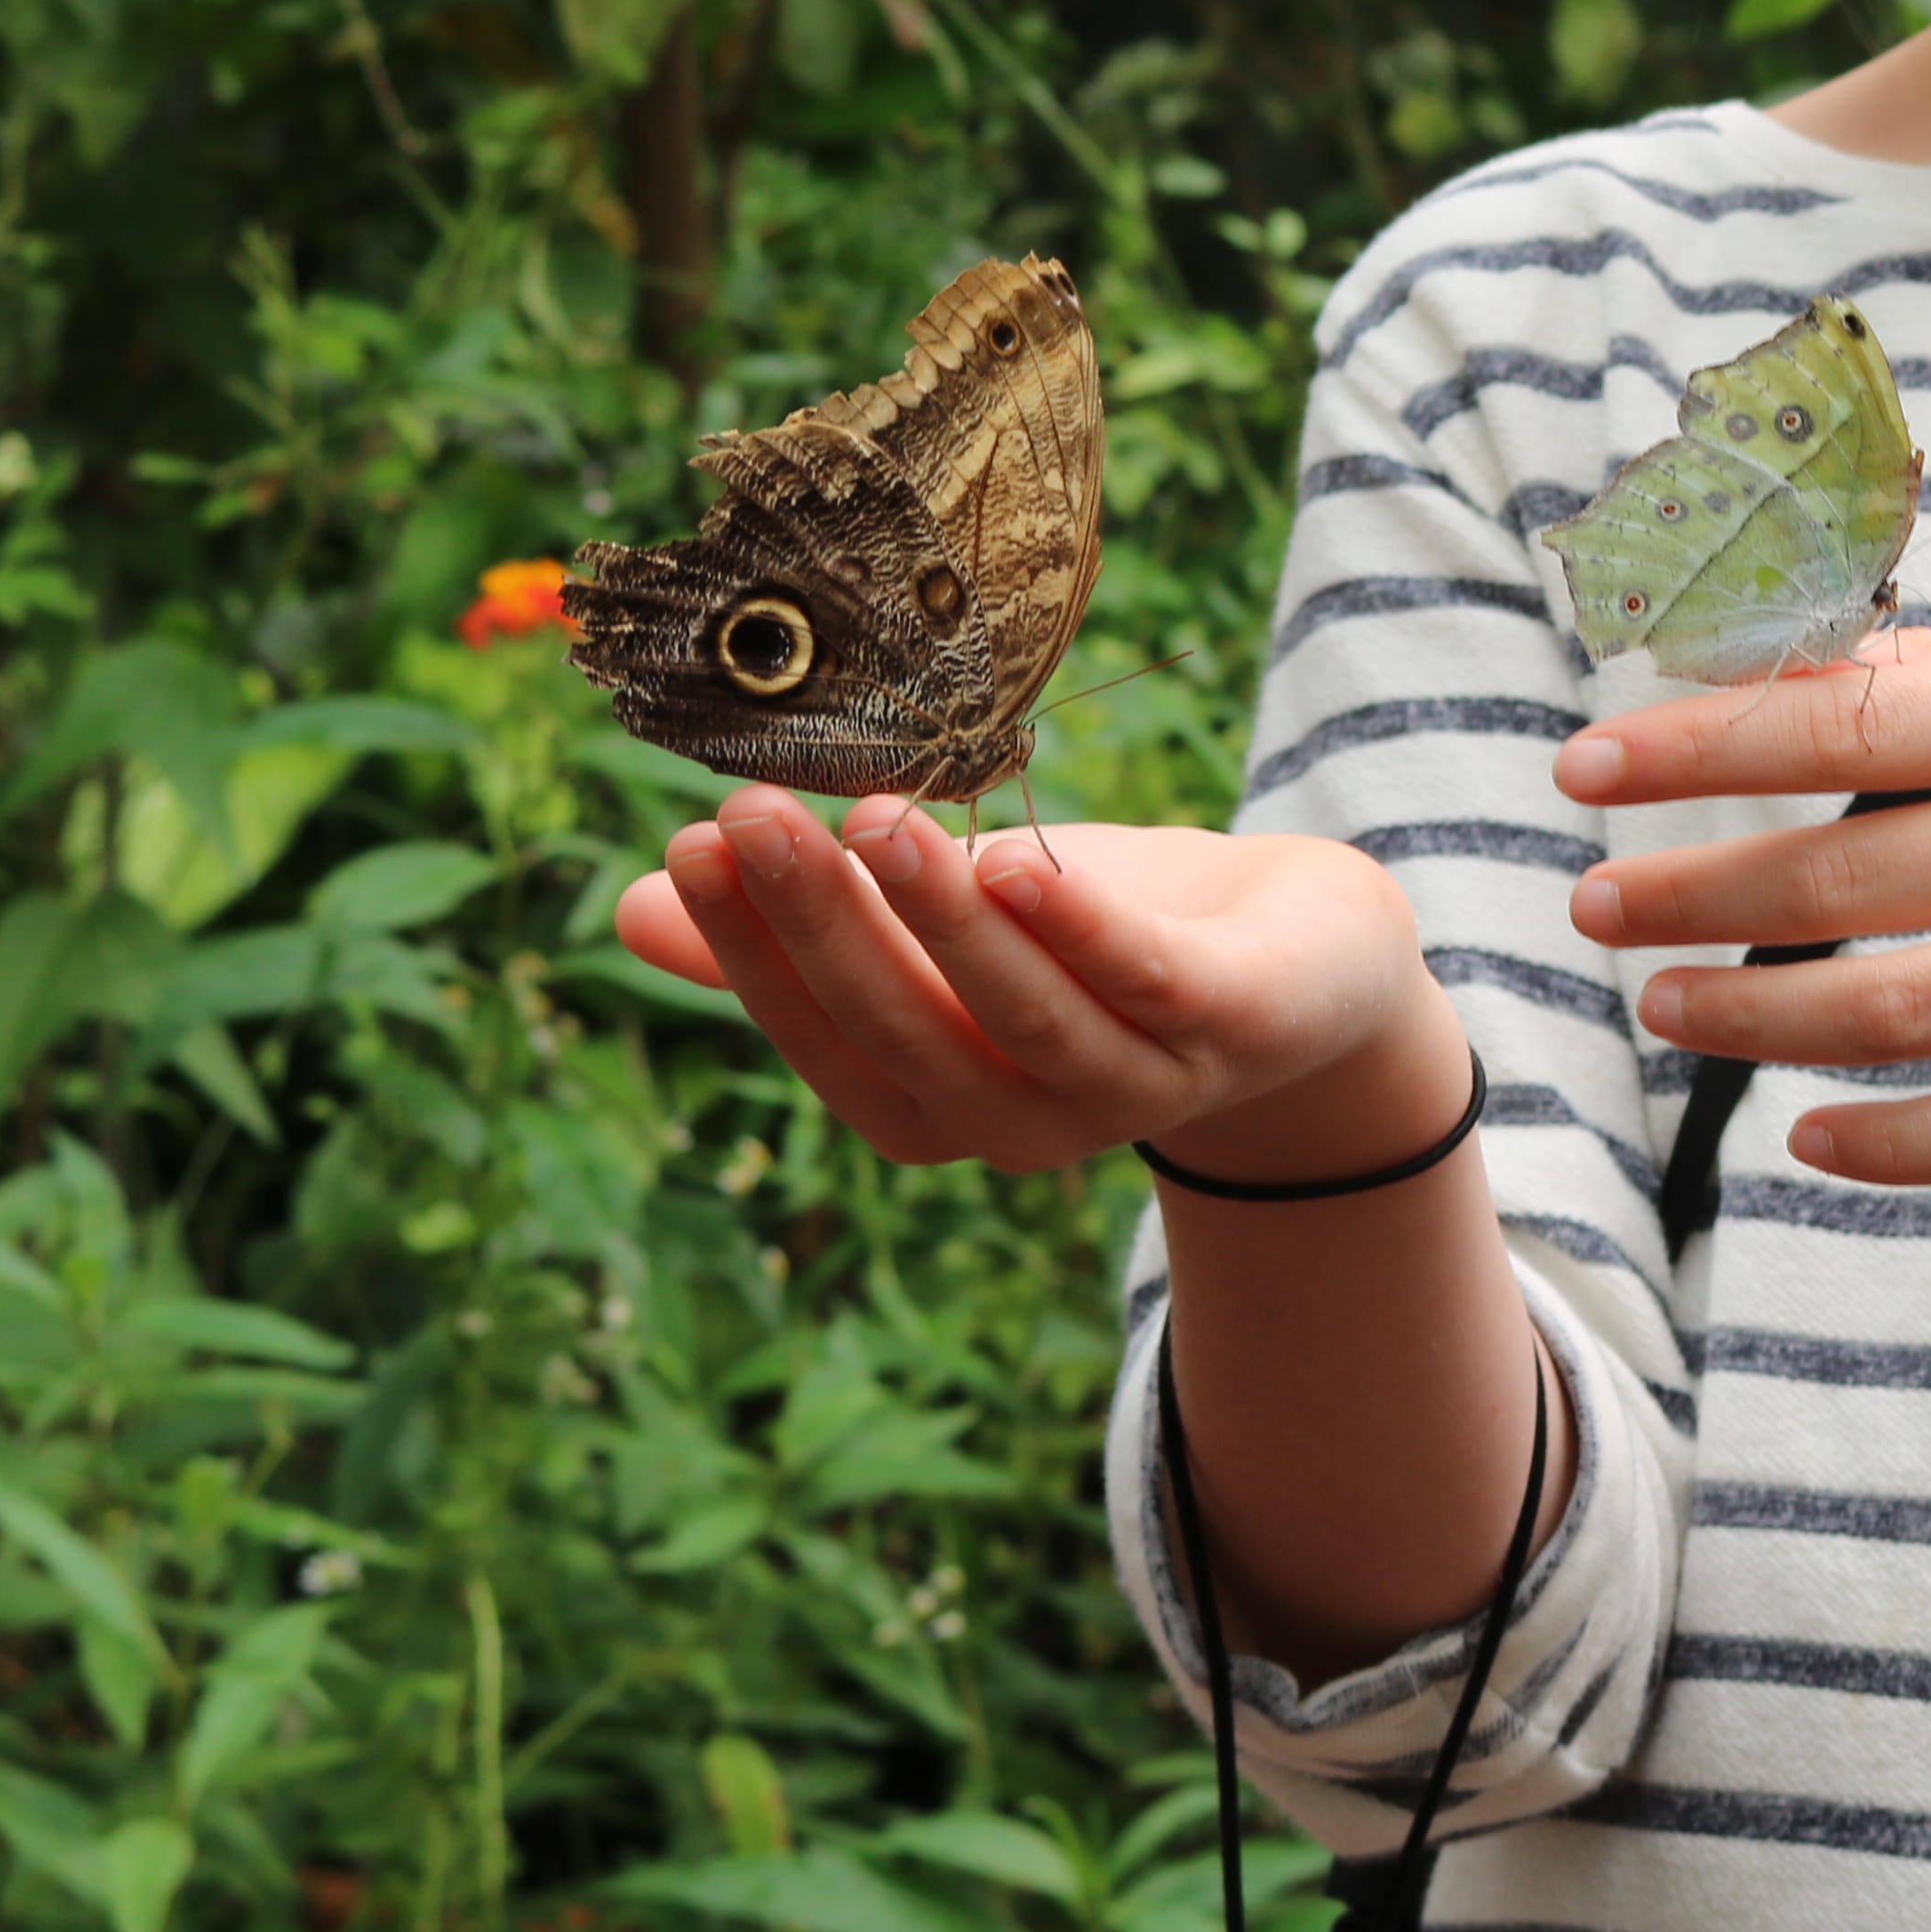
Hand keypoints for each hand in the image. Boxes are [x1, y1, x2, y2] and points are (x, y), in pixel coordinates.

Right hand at [617, 793, 1446, 1178]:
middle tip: (749, 812)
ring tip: (871, 821)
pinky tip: (1020, 860)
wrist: (1305, 959)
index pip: (820, 1034)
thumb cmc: (1094, 933)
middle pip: (906, 1032)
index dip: (750, 950)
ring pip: (1023, 1018)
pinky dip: (1083, 933)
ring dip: (941, 924)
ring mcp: (1133, 1084)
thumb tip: (625, 908)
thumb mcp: (938, 925)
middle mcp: (1022, 1119)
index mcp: (936, 1102)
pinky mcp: (1231, 1024)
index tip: (690, 841)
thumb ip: (803, 931)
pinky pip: (1148, 985)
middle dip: (821, 924)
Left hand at [1556, 630, 1930, 1183]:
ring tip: (1667, 1016)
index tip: (1583, 768)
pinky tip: (1807, 1139)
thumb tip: (1797, 672)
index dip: (1698, 745)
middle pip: (1839, 875)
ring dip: (1752, 1020)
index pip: (1847, 718)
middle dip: (1688, 894)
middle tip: (1590, 909)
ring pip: (1894, 1012)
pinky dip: (1885, 1144)